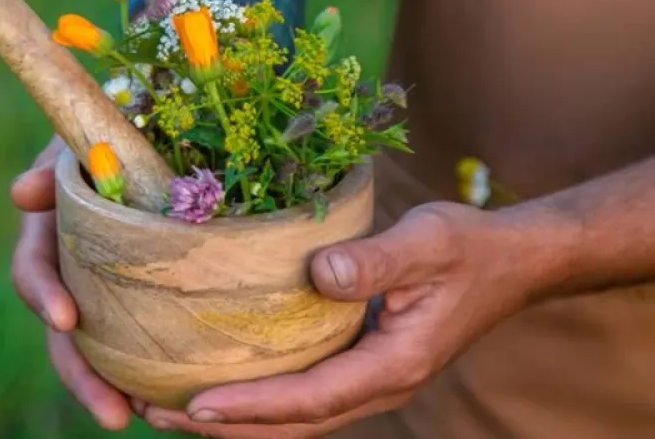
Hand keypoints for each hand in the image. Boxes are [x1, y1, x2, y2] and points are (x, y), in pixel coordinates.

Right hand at [10, 135, 131, 430]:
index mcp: (47, 232)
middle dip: (83, 376)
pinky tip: (174, 397)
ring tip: (142, 418)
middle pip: (65, 335)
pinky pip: (141, 339)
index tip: (66, 319)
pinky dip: (151, 370)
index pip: (32, 271)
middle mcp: (70, 271)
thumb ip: (51, 163)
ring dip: (116, 387)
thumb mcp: (77, 140)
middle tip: (113, 415)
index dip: (43, 295)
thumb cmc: (106, 132)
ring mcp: (103, 289)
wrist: (142, 135)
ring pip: (101, 349)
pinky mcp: (142, 297)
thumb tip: (21, 193)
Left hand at [140, 201, 547, 436]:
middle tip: (153, 411)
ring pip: (293, 418)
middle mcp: (378, 385)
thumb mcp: (427, 242)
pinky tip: (219, 380)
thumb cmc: (468, 248)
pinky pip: (301, 394)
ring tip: (167, 406)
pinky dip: (257, 398)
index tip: (194, 403)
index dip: (251, 406)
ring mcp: (368, 380)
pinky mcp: (358, 364)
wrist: (510, 263)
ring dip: (233, 419)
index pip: (310, 400)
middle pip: (290, 426)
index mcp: (392, 366)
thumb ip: (375, 260)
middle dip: (223, 426)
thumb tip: (320, 273)